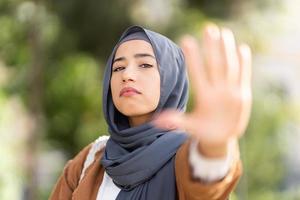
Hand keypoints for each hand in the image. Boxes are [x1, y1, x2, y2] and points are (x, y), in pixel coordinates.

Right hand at [153, 24, 251, 157]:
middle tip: (209, 29)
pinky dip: (244, 61)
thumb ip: (174, 120)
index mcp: (206, 99)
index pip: (198, 74)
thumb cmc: (204, 131)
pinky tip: (242, 47)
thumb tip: (156, 120)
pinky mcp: (244, 94)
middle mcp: (221, 94)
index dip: (192, 57)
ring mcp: (234, 93)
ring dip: (228, 49)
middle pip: (216, 66)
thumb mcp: (189, 127)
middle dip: (212, 47)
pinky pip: (244, 75)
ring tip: (224, 32)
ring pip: (231, 67)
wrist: (225, 140)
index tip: (186, 40)